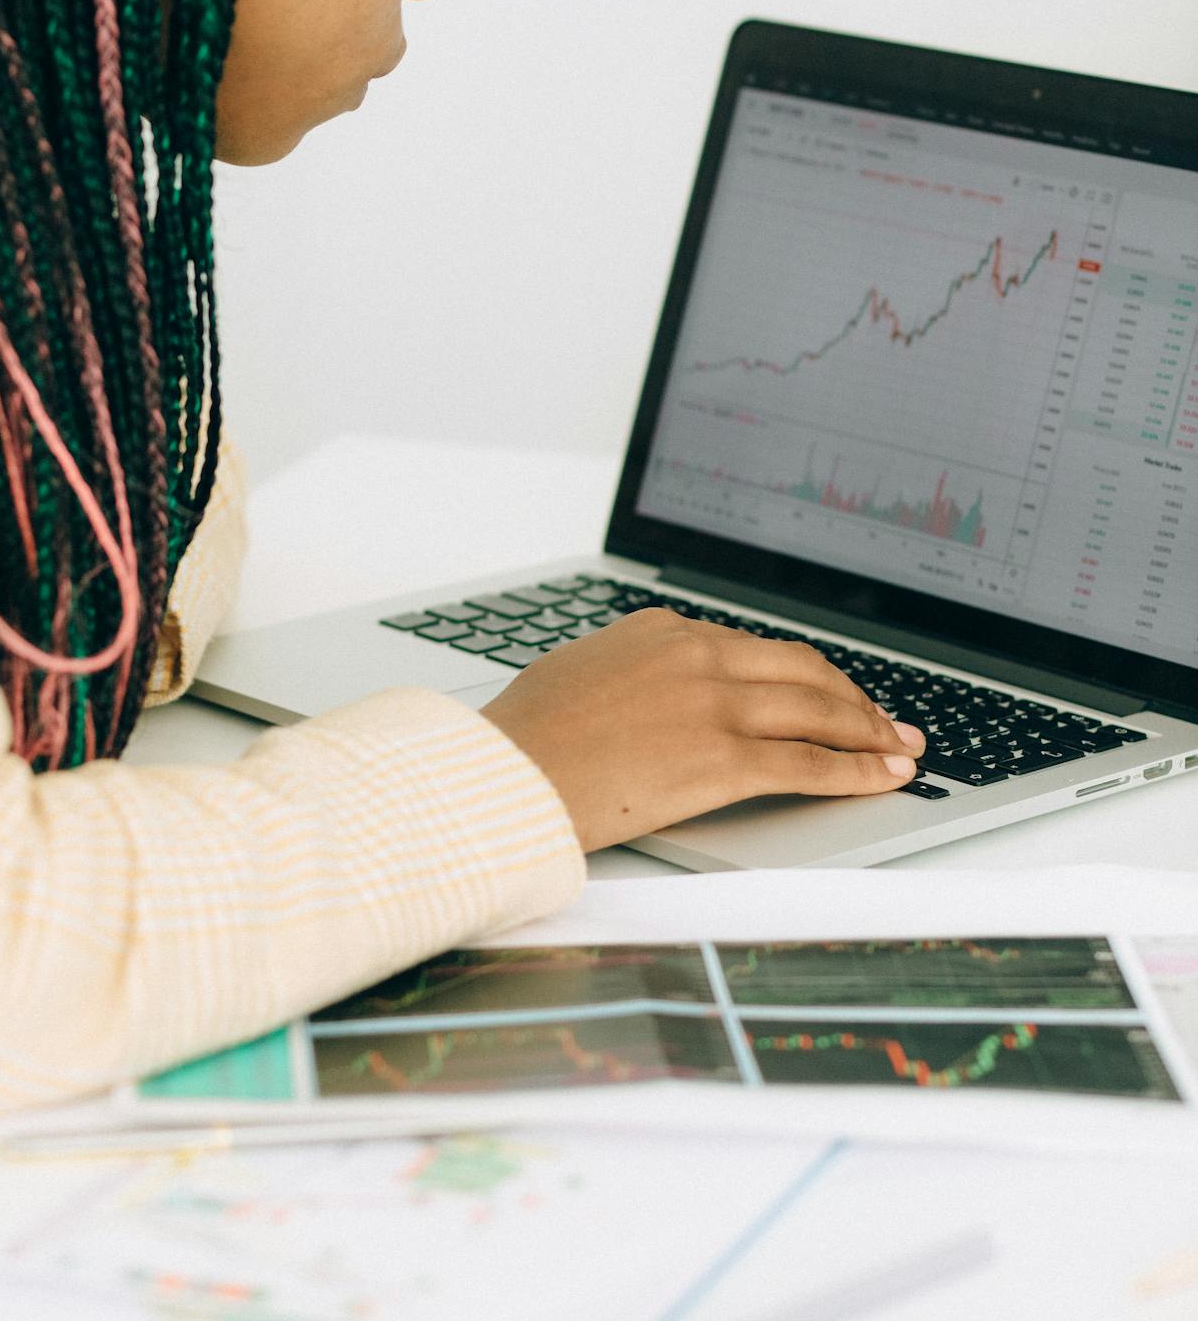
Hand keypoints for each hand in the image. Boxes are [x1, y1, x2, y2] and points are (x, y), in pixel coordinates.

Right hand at [481, 609, 926, 852]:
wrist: (506, 772)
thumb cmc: (528, 733)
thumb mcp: (583, 671)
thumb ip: (634, 670)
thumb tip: (653, 690)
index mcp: (665, 629)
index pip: (756, 649)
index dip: (805, 677)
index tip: (829, 694)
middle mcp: (698, 655)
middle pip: (803, 671)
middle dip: (855, 698)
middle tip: (889, 721)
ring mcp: (714, 704)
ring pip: (818, 712)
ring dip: (870, 733)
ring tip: (900, 750)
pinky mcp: (723, 759)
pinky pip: (809, 764)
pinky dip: (857, 771)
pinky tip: (882, 778)